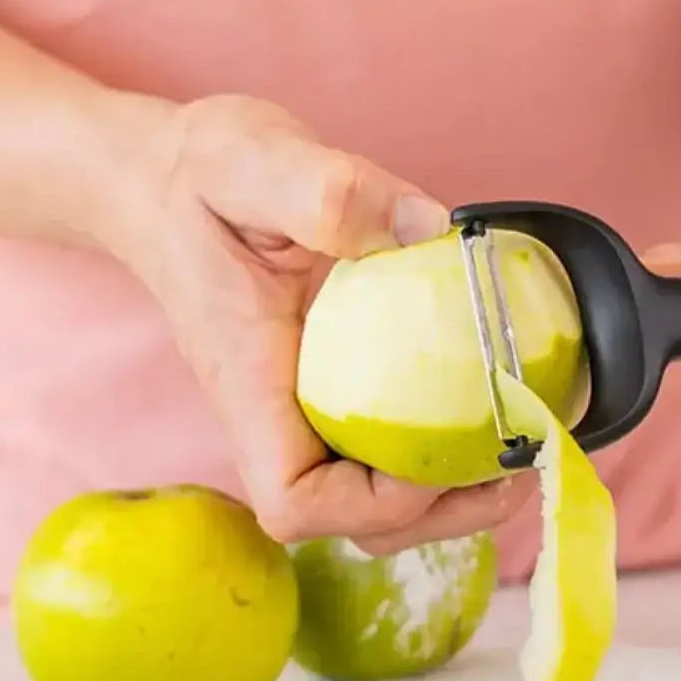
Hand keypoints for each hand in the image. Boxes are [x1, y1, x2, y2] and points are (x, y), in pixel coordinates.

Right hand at [116, 94, 535, 550]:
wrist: (165, 180)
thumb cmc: (196, 177)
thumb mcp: (254, 162)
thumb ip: (330, 193)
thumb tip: (428, 229)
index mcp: (250, 381)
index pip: (294, 500)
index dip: (371, 506)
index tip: (434, 460)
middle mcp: (276, 412)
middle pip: (350, 519)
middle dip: (436, 514)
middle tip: (516, 468)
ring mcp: (303, 405)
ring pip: (370, 496)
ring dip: (445, 496)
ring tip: (514, 455)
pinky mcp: (329, 384)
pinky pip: (380, 447)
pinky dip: (436, 450)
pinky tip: (485, 411)